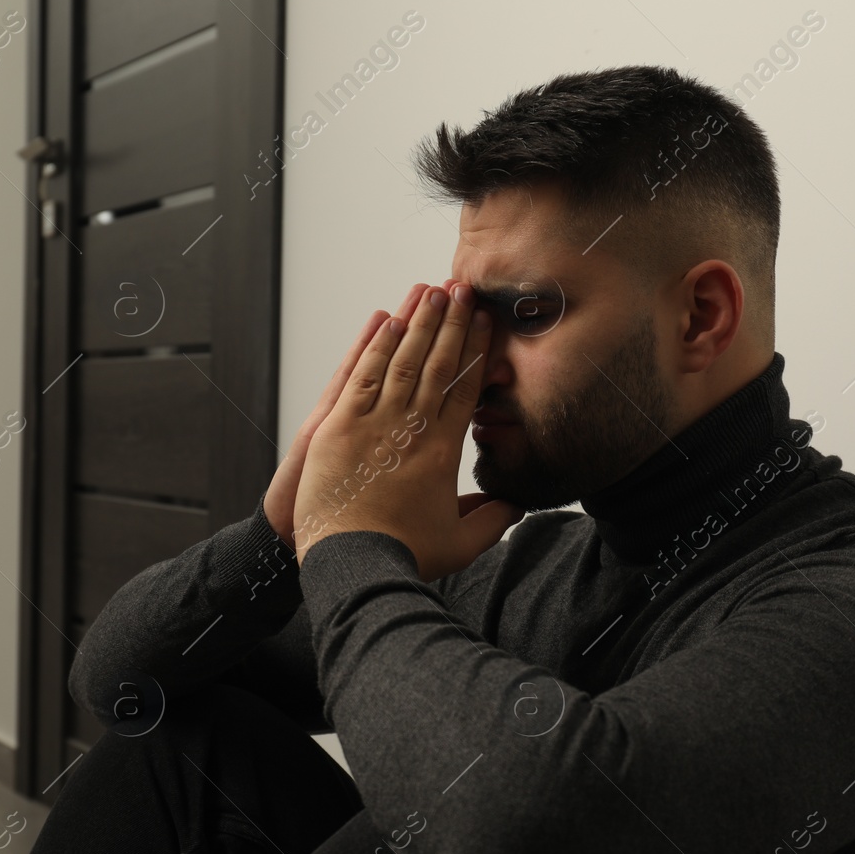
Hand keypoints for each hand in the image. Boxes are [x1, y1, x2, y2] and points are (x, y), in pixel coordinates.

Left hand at [293, 281, 525, 580]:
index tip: (485, 322)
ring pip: (400, 362)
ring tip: (431, 291)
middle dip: (451, 323)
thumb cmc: (403, 555)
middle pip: (437, 364)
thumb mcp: (460, 543)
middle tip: (463, 289)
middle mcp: (411, 429)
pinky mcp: (338, 427)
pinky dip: (374, 347)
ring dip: (416, 323)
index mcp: (443, 451)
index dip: (475, 351)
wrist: (354, 564)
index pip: (464, 388)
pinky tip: (386, 320)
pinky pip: (360, 377)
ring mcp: (373, 424)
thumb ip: (493, 518)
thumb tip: (516, 502)